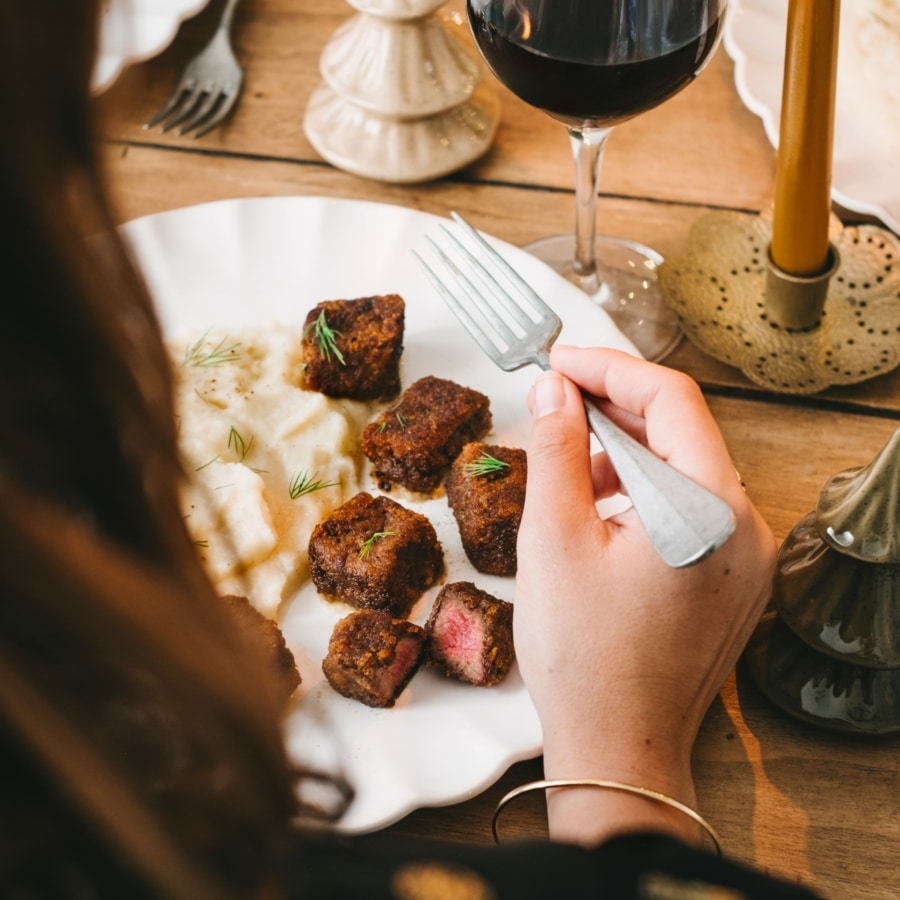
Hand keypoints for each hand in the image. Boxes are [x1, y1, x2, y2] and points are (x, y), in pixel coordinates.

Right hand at [514, 346, 775, 847]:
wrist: (620, 749)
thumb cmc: (585, 659)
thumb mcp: (553, 539)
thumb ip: (554, 450)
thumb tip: (554, 391)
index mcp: (710, 509)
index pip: (670, 398)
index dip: (608, 368)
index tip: (559, 363)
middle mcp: (747, 526)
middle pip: (681, 431)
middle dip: (613, 409)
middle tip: (554, 403)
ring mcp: (747, 556)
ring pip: (684, 470)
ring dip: (626, 452)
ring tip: (567, 464)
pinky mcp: (733, 578)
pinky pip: (690, 509)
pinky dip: (644, 492)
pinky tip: (599, 505)